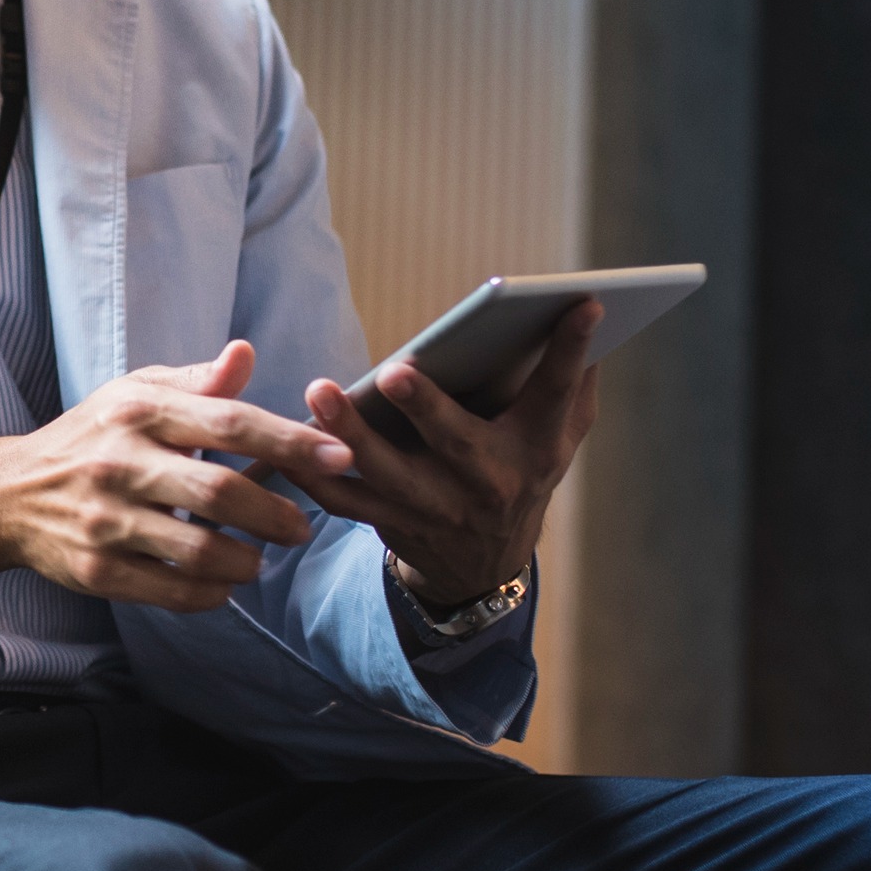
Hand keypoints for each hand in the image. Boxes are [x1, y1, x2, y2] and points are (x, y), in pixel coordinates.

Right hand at [0, 341, 352, 616]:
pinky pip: (169, 590)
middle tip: (302, 527)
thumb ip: (196, 383)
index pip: (227, 421)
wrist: (10, 493)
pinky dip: (209, 593)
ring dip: (245, 560)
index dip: (289, 440)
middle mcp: (120, 461)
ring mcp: (106, 519)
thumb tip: (245, 354)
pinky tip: (222, 584)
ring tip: (258, 558)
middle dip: (275, 514)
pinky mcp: (95, 568)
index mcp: (139, 411)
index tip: (338, 456)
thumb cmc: (91, 437)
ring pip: (197, 549)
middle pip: (218, 491)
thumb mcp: (135, 394)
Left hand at [287, 303, 600, 608]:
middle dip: (426, 407)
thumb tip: (584, 312)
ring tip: (319, 392)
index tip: (581, 303)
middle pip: (457, 442)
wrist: (483, 566)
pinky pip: (344, 502)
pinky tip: (285, 443)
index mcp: (536, 449)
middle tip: (395, 370)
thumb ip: (571, 382)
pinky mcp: (392, 523)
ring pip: (388, 474)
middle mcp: (489, 482)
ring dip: (349, 436)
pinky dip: (312, 475)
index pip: (557, 392)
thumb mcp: (556, 438)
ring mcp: (437, 508)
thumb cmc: (521, 472)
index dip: (570, 349)